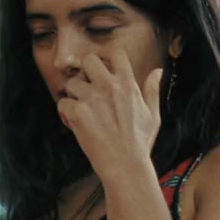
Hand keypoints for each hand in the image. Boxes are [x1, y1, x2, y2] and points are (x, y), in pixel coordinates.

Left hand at [57, 50, 162, 181]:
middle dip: (84, 71)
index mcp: (128, 85)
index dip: (107, 58)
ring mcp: (91, 99)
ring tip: (80, 110)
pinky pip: (62, 103)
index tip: (103, 69)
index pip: (116, 54)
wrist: (125, 165)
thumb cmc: (140, 143)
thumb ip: (152, 90)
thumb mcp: (153, 115)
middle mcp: (109, 87)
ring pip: (71, 83)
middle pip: (88, 60)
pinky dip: (64, 113)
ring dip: (73, 95)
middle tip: (86, 87)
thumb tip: (157, 71)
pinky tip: (73, 123)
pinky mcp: (77, 113)